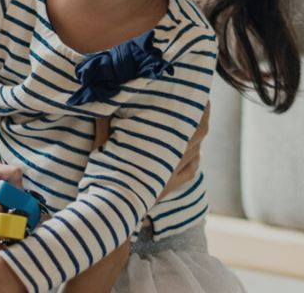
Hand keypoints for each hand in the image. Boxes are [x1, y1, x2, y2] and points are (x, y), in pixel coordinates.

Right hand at [89, 109, 207, 199]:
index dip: (199, 107)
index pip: (191, 121)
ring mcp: (175, 173)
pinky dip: (194, 158)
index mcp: (161, 144)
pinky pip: (191, 170)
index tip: (198, 93)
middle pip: (200, 132)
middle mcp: (174, 157)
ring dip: (197, 136)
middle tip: (200, 101)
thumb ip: (105, 124)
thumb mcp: (101, 146)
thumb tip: (104, 103)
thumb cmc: (107, 176)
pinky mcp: (172, 185)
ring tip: (193, 122)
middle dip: (203, 115)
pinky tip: (192, 153)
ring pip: (197, 150)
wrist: (113, 210)